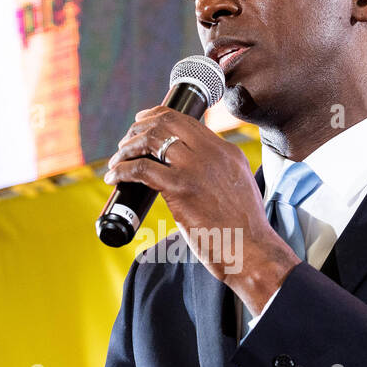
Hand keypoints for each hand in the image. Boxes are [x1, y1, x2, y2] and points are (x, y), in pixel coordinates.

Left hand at [103, 106, 299, 311]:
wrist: (252, 251)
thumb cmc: (243, 229)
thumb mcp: (238, 185)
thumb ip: (219, 170)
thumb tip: (192, 170)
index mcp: (226, 151)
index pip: (185, 120)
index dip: (156, 116)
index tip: (141, 123)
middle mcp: (211, 153)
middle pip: (165, 122)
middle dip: (138, 128)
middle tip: (125, 143)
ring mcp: (195, 169)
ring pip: (151, 140)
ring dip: (127, 148)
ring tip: (118, 161)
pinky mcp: (181, 190)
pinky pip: (142, 169)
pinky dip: (123, 170)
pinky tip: (115, 178)